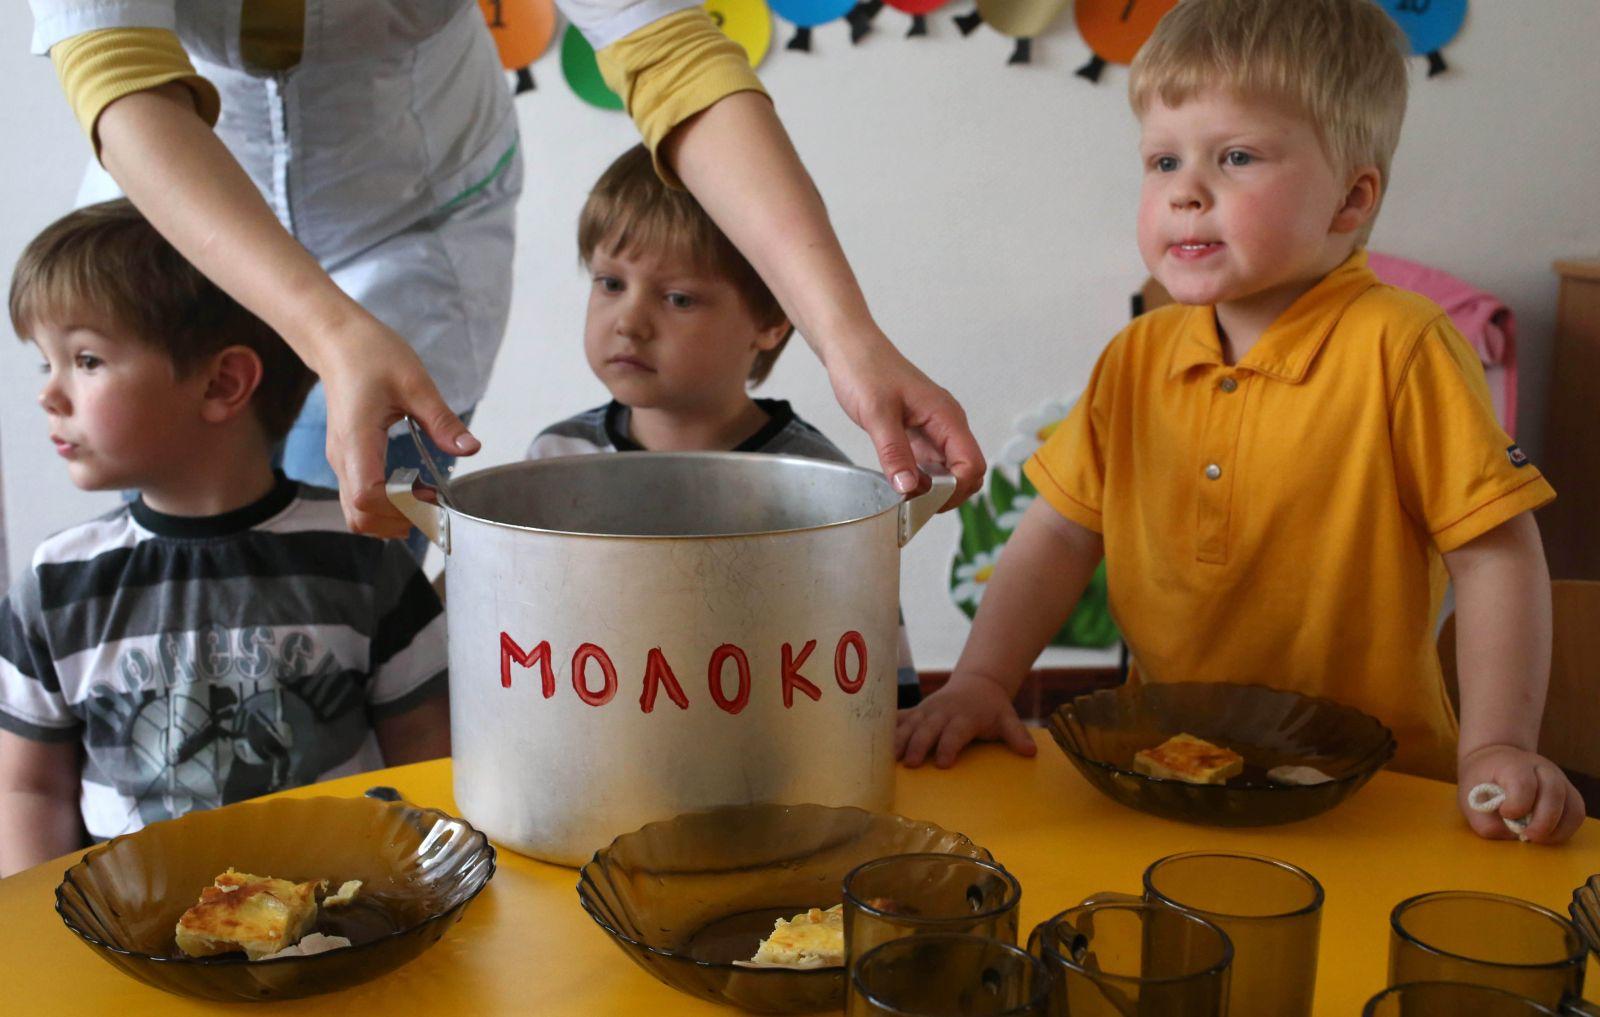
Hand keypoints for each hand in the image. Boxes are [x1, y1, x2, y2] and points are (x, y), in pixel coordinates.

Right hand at [317, 320, 478, 536]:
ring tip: (424, 500)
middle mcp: (343, 458)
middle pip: (358, 516)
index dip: (401, 506)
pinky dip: (384, 507)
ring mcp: (341, 461)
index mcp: (357, 440)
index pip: (367, 497)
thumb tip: (470, 449)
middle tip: (434, 506)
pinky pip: (358, 499)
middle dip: (398, 521)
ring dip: (390, 518)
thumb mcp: (415, 383)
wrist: (338, 341)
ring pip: (355, 513)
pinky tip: (410, 490)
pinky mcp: (347, 459)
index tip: (431, 494)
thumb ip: (441, 421)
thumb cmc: (372, 355)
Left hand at [824, 332, 984, 508]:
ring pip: (949, 472)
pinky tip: (900, 480)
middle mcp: (948, 426)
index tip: (923, 499)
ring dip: (932, 489)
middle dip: (946, 495)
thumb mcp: (877, 413)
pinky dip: (920, 479)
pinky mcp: (919, 434)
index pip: (972, 466)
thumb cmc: (866, 370)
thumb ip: (894, 452)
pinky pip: (930, 465)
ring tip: (903, 493)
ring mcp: (935, 431)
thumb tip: (910, 488)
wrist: (852, 349)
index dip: (954, 490)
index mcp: (947, 417)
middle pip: (967, 474)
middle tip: (913, 502)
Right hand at [896, 673, 1034, 768]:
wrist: (978, 683)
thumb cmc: (992, 709)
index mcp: (965, 716)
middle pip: (929, 729)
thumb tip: (1030, 752)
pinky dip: (887, 726)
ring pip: (911, 724)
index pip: (956, 732)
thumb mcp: (1008, 719)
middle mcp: (943, 713)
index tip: (944, 763)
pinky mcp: (917, 711)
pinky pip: (900, 717)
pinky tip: (873, 737)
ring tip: (890, 757)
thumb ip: (1016, 735)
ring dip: (900, 740)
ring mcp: (928, 711)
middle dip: (919, 745)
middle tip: (912, 764)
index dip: (949, 746)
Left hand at [1457, 743, 1584, 843]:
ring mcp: (1559, 779)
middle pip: (1553, 792)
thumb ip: (1484, 821)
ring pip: (1571, 804)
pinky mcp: (1568, 793)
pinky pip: (1576, 813)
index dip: (1517, 803)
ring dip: (1556, 829)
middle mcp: (1541, 768)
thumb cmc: (1482, 782)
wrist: (1496, 761)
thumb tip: (1510, 837)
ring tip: (1536, 838)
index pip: (1523, 782)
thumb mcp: (1469, 798)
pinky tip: (1547, 835)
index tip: (1506, 813)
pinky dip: (1565, 829)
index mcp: (1513, 764)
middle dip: (1542, 821)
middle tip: (1527, 836)